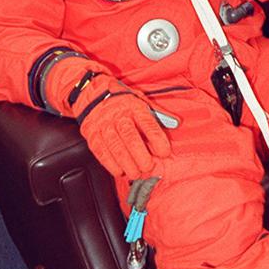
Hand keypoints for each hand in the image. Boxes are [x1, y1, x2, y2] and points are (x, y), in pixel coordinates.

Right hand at [43, 56, 169, 177]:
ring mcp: (103, 125)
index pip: (148, 123)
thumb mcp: (141, 100)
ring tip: (135, 174)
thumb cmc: (121, 100)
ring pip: (115, 147)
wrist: (92, 94)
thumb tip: (176, 123)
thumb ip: (158, 113)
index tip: (164, 152)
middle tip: (148, 167)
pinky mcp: (92, 134)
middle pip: (130, 137)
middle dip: (140, 156)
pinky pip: (101, 152)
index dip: (157, 139)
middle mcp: (118, 115)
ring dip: (127, 164)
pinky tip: (119, 171)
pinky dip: (110, 164)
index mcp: (133, 106)